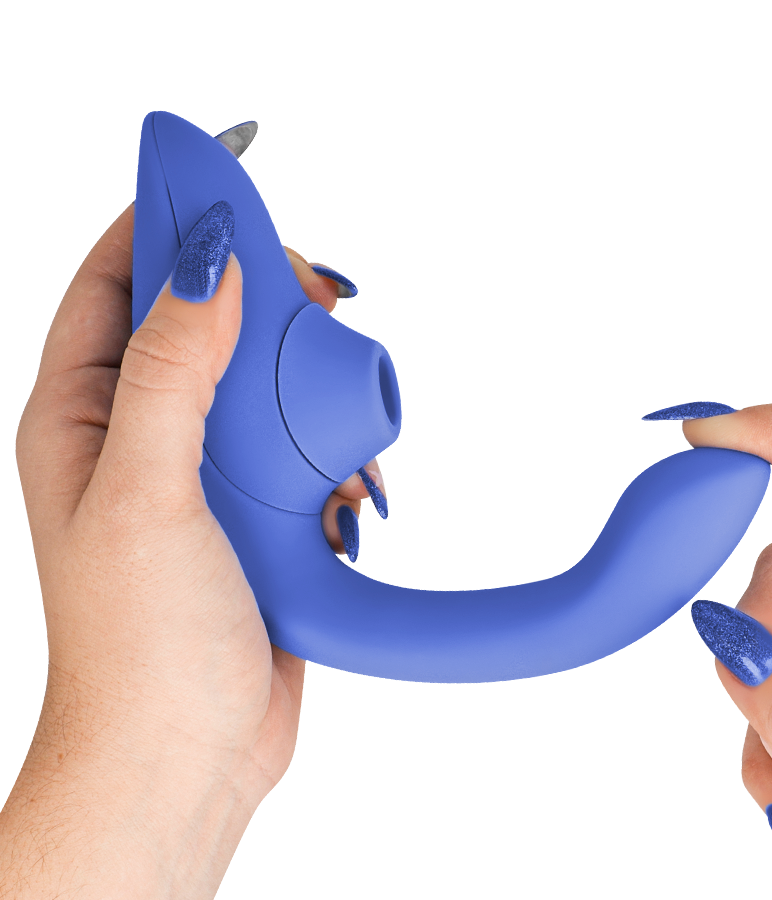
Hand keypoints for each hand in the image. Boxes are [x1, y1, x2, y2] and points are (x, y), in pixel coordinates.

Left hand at [1, 202, 385, 897]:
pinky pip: (303, 445)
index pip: (115, 280)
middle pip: (205, 319)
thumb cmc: (141, 642)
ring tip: (348, 402)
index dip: (167, 220)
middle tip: (320, 295)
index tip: (229, 182)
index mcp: (84, 416)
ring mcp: (205, 473)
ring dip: (312, 380)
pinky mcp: (258, 512)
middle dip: (265, 297)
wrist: (188, 754)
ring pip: (265, 380)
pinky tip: (355, 483)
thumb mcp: (146, 490)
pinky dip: (338, 450)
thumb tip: (207, 262)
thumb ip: (173, 372)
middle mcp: (142, 434)